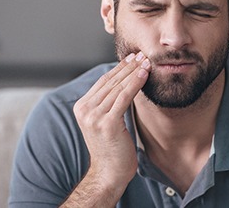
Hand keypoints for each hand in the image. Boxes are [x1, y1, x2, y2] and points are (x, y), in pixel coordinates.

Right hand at [73, 52, 150, 193]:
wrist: (109, 174)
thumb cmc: (112, 148)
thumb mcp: (105, 121)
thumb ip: (108, 103)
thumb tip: (124, 82)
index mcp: (81, 107)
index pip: (103, 81)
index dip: (119, 68)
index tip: (132, 58)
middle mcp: (84, 110)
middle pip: (110, 81)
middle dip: (128, 66)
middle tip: (142, 54)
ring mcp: (94, 116)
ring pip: (117, 87)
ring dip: (134, 72)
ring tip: (146, 62)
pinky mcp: (107, 123)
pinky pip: (124, 97)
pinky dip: (135, 83)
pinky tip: (144, 74)